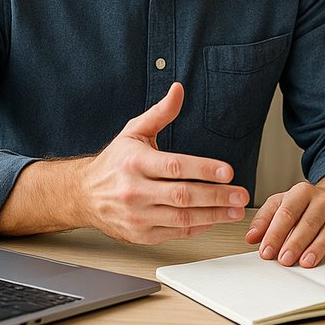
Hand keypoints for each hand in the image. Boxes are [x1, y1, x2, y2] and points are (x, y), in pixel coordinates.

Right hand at [79, 82, 249, 243]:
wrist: (82, 195)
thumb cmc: (114, 163)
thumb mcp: (134, 132)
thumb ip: (160, 113)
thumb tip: (178, 90)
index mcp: (135, 162)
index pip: (174, 166)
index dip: (203, 169)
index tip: (228, 171)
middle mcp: (134, 190)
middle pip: (182, 195)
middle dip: (217, 196)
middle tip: (241, 194)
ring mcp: (137, 216)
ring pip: (182, 218)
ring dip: (214, 215)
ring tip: (236, 210)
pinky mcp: (140, 234)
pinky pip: (175, 232)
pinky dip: (198, 227)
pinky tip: (214, 219)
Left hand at [245, 171, 324, 266]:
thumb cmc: (304, 205)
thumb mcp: (281, 204)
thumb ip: (264, 219)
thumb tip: (252, 237)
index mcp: (302, 192)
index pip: (287, 213)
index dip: (275, 233)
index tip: (266, 251)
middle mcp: (324, 200)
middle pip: (309, 222)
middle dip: (295, 243)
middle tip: (284, 260)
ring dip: (317, 248)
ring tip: (306, 262)